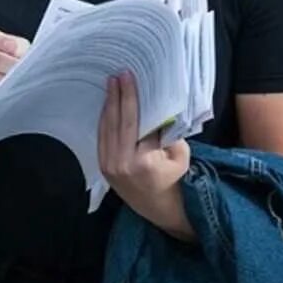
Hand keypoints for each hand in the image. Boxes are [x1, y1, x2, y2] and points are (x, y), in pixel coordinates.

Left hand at [98, 72, 191, 237]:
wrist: (158, 207)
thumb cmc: (173, 179)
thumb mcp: (180, 154)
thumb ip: (168, 132)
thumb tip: (157, 107)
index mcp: (142, 160)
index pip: (136, 122)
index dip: (131, 98)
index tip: (129, 78)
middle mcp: (121, 162)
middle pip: (118, 120)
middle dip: (118, 95)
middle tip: (118, 75)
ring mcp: (109, 165)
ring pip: (107, 127)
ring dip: (109, 103)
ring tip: (111, 84)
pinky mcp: (103, 166)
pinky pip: (102, 137)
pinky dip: (105, 118)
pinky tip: (108, 104)